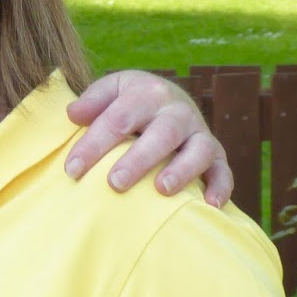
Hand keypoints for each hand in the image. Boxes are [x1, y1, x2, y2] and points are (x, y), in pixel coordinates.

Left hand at [65, 71, 232, 207]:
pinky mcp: (217, 155)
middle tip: (115, 183)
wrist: (167, 99)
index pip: (118, 119)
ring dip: (181, 170)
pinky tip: (209, 205)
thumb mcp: (111, 90)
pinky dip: (220, 187)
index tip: (72, 170)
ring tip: (161, 189)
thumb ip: (92, 101)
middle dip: (138, 160)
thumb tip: (72, 114)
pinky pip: (223, 171)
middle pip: (161, 134)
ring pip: (198, 151)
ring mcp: (199, 133)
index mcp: (147, 94)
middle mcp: (178, 112)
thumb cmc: (129, 102)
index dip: (94, 145)